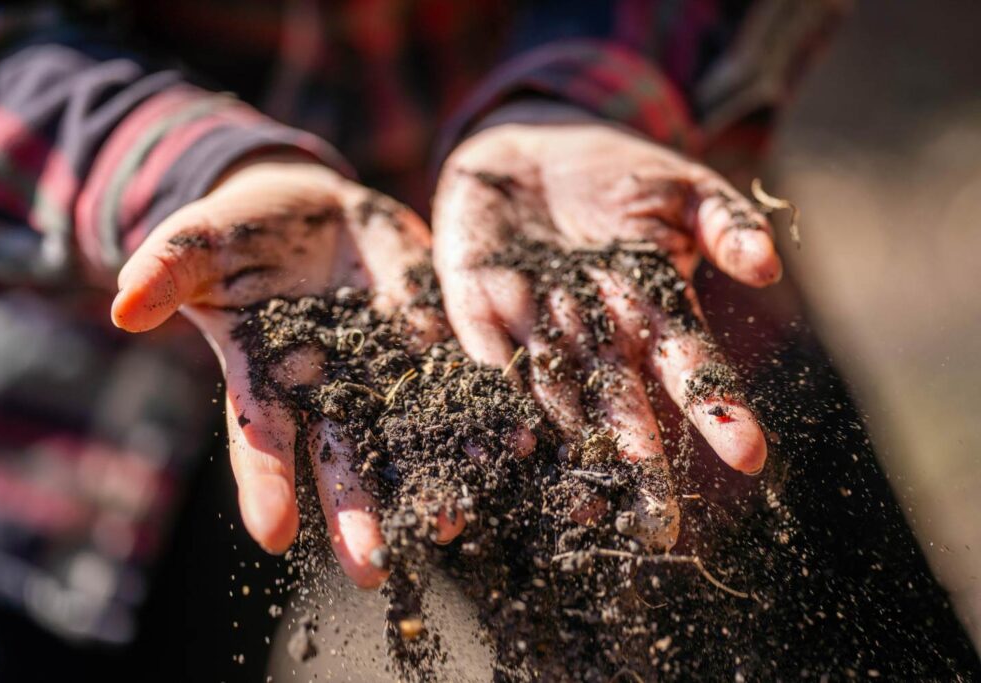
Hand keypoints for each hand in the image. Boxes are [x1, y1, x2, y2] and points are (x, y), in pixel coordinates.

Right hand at [112, 158, 449, 586]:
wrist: (312, 208)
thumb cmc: (241, 232)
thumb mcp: (199, 240)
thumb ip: (168, 268)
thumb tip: (122, 307)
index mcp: (266, 376)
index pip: (260, 439)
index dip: (264, 483)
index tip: (274, 534)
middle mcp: (329, 389)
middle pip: (342, 459)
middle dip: (358, 513)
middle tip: (372, 571)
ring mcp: (383, 368)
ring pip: (408, 432)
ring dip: (433, 475)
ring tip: (457, 520)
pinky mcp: (428, 339)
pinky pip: (458, 377)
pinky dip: (483, 410)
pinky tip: (514, 444)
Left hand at [434, 102, 775, 505]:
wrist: (527, 152)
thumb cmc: (614, 171)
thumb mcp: (678, 185)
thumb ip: (720, 219)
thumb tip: (766, 263)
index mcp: (649, 308)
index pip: (687, 366)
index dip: (716, 408)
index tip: (749, 456)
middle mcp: (594, 335)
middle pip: (621, 406)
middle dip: (641, 463)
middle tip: (659, 527)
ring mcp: (533, 328)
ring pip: (553, 399)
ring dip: (568, 449)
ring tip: (585, 503)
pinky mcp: (474, 311)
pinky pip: (481, 360)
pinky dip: (489, 398)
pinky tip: (503, 445)